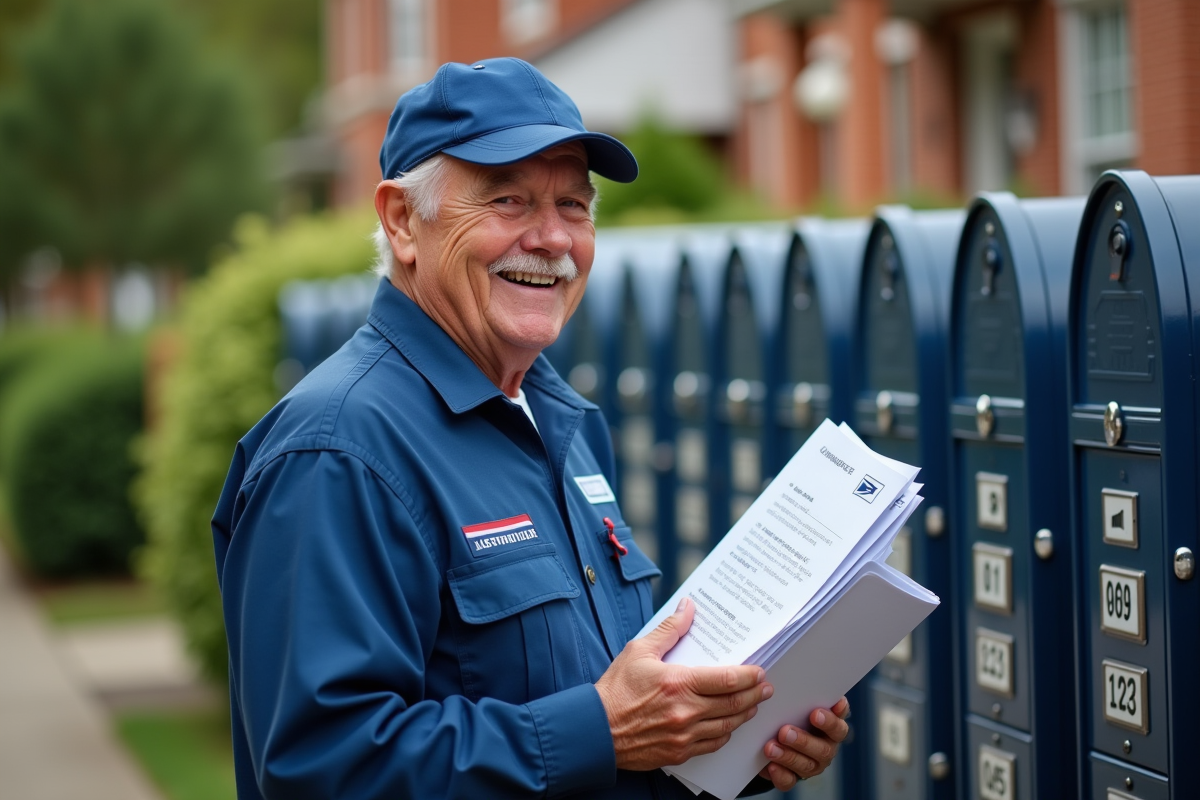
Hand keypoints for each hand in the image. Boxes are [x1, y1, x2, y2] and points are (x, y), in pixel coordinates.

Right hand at [595, 597, 773, 770]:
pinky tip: (729, 726)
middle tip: (765, 688)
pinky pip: (713, 744)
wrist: (595, 730)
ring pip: (728, 726)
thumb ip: (670, 629)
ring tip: (752, 705)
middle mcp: (686, 711)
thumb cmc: (615, 689)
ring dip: (744, 714)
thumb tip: (688, 607)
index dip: (749, 676)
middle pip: (734, 704)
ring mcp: (684, 735)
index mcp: (679, 683)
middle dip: (755, 694)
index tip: (760, 672)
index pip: (727, 679)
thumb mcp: (639, 650)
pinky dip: (726, 734)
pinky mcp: (679, 752)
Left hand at [757, 696, 850, 790]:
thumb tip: (780, 680)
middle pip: (824, 748)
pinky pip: (790, 780)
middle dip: (804, 740)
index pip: (839, 723)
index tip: (815, 712)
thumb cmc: (789, 712)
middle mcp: (826, 746)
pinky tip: (771, 766)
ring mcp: (812, 764)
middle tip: (785, 731)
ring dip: (788, 756)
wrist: (773, 734)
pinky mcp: (795, 777)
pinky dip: (781, 774)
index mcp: (831, 726)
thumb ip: (798, 694)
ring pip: (807, 765)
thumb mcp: (794, 702)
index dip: (831, 719)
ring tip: (771, 747)